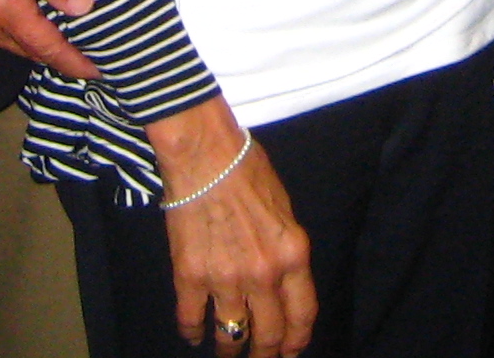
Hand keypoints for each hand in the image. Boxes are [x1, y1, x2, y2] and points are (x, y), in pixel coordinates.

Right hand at [0, 0, 98, 77]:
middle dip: (56, 56)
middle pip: (26, 49)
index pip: (45, 47)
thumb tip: (82, 7)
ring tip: (62, 39)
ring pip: (7, 42)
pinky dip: (12, 31)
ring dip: (34, 44)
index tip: (98, 71)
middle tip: (88, 54)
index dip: (73, 61)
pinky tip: (27, 20)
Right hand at [154, 103, 316, 355]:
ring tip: (228, 352)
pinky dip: (192, 332)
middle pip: (269, 334)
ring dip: (230, 349)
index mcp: (292, 254)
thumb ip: (284, 250)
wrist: (206, 156)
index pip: (302, 314)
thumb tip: (282, 279)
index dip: (297, 341)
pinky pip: (192, 319)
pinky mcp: (191, 277)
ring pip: (231, 335)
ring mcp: (226, 279)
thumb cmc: (248, 170)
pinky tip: (193, 335)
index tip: (291, 352)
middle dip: (265, 354)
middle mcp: (263, 274)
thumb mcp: (284, 209)